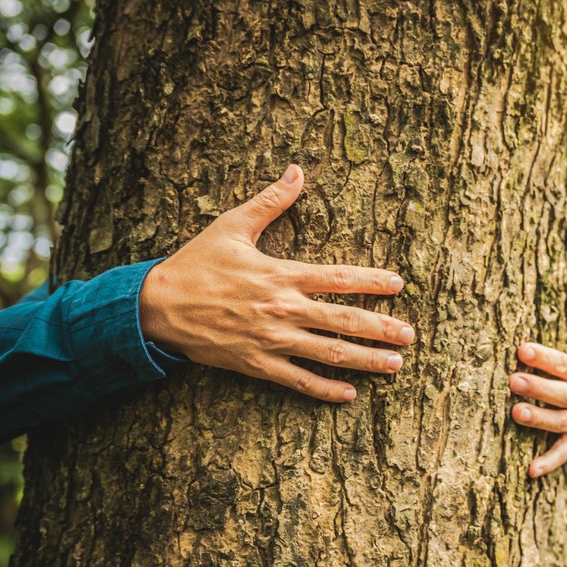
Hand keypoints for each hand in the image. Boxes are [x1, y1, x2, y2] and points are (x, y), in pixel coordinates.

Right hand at [139, 164, 414, 401]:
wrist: (157, 307)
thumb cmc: (196, 263)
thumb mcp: (232, 225)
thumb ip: (270, 201)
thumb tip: (296, 171)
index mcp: (281, 274)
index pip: (339, 279)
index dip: (372, 282)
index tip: (398, 285)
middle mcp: (283, 309)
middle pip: (344, 321)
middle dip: (381, 329)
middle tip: (410, 336)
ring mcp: (271, 340)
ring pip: (329, 353)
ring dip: (365, 360)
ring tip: (394, 365)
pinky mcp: (256, 364)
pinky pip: (297, 381)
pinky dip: (324, 389)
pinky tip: (349, 394)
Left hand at [510, 269, 566, 477]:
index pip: (563, 362)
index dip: (544, 356)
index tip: (522, 348)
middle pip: (561, 393)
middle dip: (538, 387)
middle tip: (513, 380)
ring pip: (561, 422)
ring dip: (540, 420)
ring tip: (516, 414)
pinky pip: (565, 452)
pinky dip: (550, 462)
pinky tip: (531, 471)